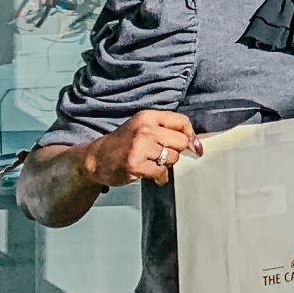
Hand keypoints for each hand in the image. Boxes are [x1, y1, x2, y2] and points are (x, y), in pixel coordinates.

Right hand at [84, 110, 200, 188]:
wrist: (96, 158)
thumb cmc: (124, 143)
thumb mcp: (144, 128)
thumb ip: (169, 132)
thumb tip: (198, 147)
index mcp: (148, 116)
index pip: (182, 121)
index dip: (189, 135)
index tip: (189, 144)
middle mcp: (144, 129)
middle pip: (181, 142)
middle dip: (176, 152)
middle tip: (161, 155)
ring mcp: (139, 147)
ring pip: (173, 158)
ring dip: (166, 164)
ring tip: (150, 162)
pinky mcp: (135, 164)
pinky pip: (161, 172)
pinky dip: (159, 176)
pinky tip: (148, 172)